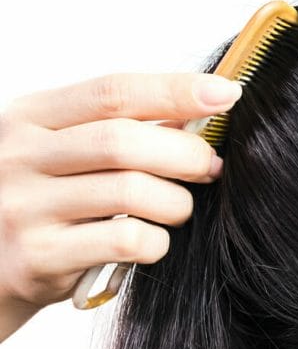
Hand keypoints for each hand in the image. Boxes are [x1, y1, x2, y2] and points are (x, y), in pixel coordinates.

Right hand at [0, 72, 240, 337]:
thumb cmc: (37, 203)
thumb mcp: (59, 153)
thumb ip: (117, 131)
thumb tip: (196, 115)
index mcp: (29, 117)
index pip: (112, 92)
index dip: (176, 90)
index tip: (226, 93)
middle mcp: (18, 156)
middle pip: (124, 140)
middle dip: (185, 152)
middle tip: (210, 166)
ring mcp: (24, 207)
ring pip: (130, 192)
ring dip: (176, 201)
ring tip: (179, 208)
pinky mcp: (38, 258)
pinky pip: (125, 241)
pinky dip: (157, 241)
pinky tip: (154, 242)